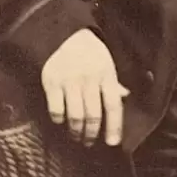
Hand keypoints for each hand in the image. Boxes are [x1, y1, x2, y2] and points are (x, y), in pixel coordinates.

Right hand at [41, 28, 128, 146]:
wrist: (64, 34)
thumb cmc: (89, 52)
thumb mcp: (106, 63)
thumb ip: (114, 83)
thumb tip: (125, 98)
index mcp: (106, 73)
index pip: (113, 105)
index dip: (115, 126)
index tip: (113, 142)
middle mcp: (89, 78)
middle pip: (93, 115)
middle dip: (92, 133)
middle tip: (90, 142)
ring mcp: (69, 80)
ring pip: (75, 116)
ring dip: (77, 131)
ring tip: (77, 136)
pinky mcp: (52, 82)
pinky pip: (56, 110)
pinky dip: (60, 120)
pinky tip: (62, 121)